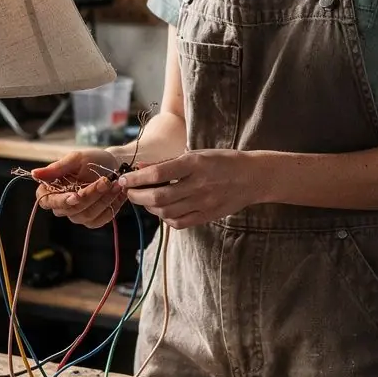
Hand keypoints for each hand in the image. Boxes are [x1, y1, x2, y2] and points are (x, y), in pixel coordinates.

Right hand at [32, 149, 124, 229]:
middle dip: (91, 195)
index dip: (61, 201)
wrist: (114, 165)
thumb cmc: (92, 160)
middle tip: (106, 180)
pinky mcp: (92, 220)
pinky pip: (100, 220)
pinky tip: (119, 194)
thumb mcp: (75, 159)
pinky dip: (112, 206)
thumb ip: (56, 168)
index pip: (48, 202)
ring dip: (104, 200)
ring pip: (87, 215)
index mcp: (51, 190)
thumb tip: (34, 174)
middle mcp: (62, 205)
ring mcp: (77, 214)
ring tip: (116, 184)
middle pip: (72, 209)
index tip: (76, 195)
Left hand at [118, 149, 251, 228]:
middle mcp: (198, 184)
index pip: (158, 174)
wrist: (252, 177)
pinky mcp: (207, 216)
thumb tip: (141, 168)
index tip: (124, 179)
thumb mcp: (197, 154)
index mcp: (195, 164)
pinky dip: (165, 218)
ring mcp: (203, 202)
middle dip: (137, 195)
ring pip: (166, 212)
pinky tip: (162, 210)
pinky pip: (179, 222)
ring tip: (144, 199)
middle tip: (129, 191)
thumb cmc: (222, 161)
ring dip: (149, 207)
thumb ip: (169, 163)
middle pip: (158, 197)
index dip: (136, 178)